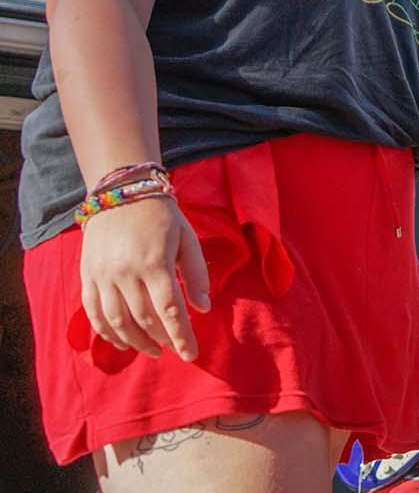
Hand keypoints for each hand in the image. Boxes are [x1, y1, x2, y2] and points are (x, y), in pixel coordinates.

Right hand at [80, 195, 210, 360]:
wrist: (121, 193)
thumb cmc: (161, 216)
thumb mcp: (187, 238)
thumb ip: (196, 273)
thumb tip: (203, 308)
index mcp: (154, 263)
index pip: (170, 310)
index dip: (181, 336)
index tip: (191, 354)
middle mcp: (124, 272)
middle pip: (144, 318)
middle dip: (162, 339)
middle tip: (175, 349)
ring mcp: (102, 276)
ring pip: (117, 321)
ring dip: (136, 342)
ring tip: (153, 351)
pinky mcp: (87, 275)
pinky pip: (93, 313)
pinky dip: (106, 333)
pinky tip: (122, 342)